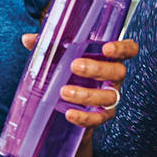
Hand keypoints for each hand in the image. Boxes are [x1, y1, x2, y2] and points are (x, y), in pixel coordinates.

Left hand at [20, 33, 138, 128]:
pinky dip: (84, 117)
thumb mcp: (60, 56)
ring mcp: (111, 97)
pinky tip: (69, 113)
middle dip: (98, 69)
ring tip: (64, 91)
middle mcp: (115, 77)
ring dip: (87, 94)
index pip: (129, 49)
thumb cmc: (69, 71)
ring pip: (109, 96)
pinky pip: (98, 118)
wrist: (68, 104)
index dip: (123, 48)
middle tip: (75, 66)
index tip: (107, 48)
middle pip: (118, 72)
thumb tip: (28, 38)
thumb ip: (48, 46)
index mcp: (109, 57)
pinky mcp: (102, 116)